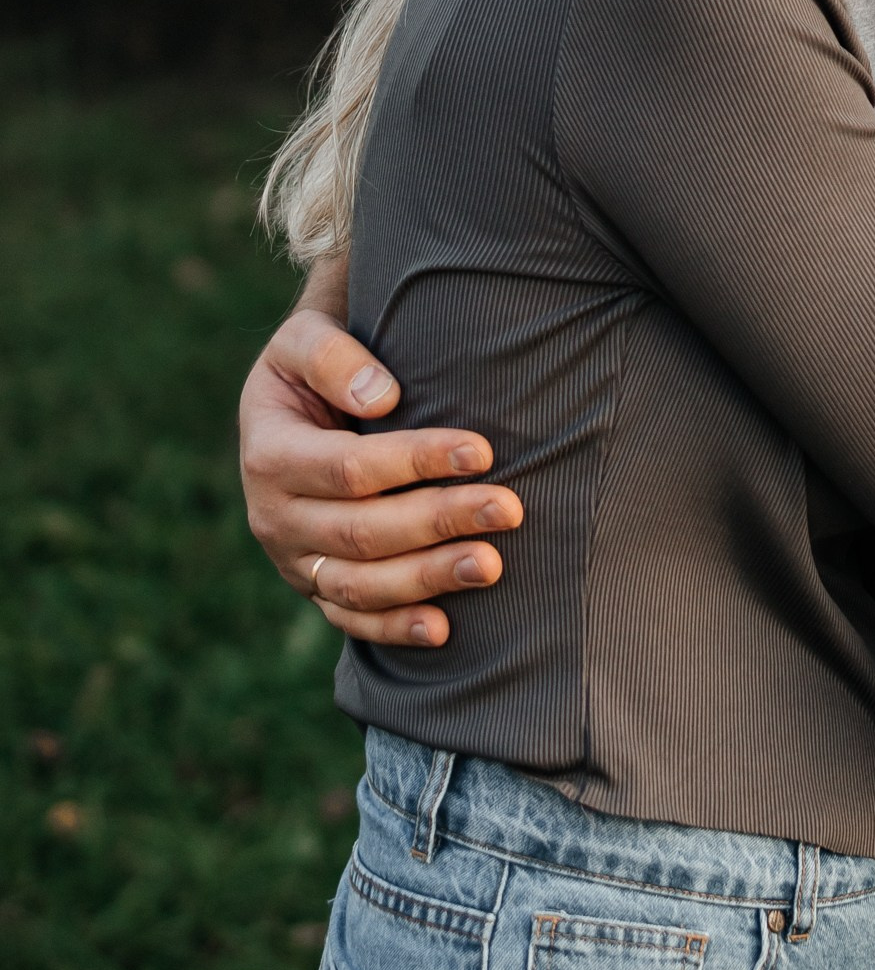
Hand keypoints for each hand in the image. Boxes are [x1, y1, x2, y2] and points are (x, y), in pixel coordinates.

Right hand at [239, 282, 519, 646]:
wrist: (294, 403)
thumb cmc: (315, 364)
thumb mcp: (304, 339)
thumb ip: (332, 357)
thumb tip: (381, 398)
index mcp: (270, 454)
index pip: (350, 469)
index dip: (416, 461)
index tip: (483, 451)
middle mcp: (274, 517)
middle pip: (362, 531)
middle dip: (440, 521)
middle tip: (509, 508)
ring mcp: (293, 559)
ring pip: (360, 584)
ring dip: (429, 579)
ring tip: (492, 565)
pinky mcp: (314, 585)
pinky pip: (351, 617)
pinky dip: (394, 628)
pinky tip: (444, 630)